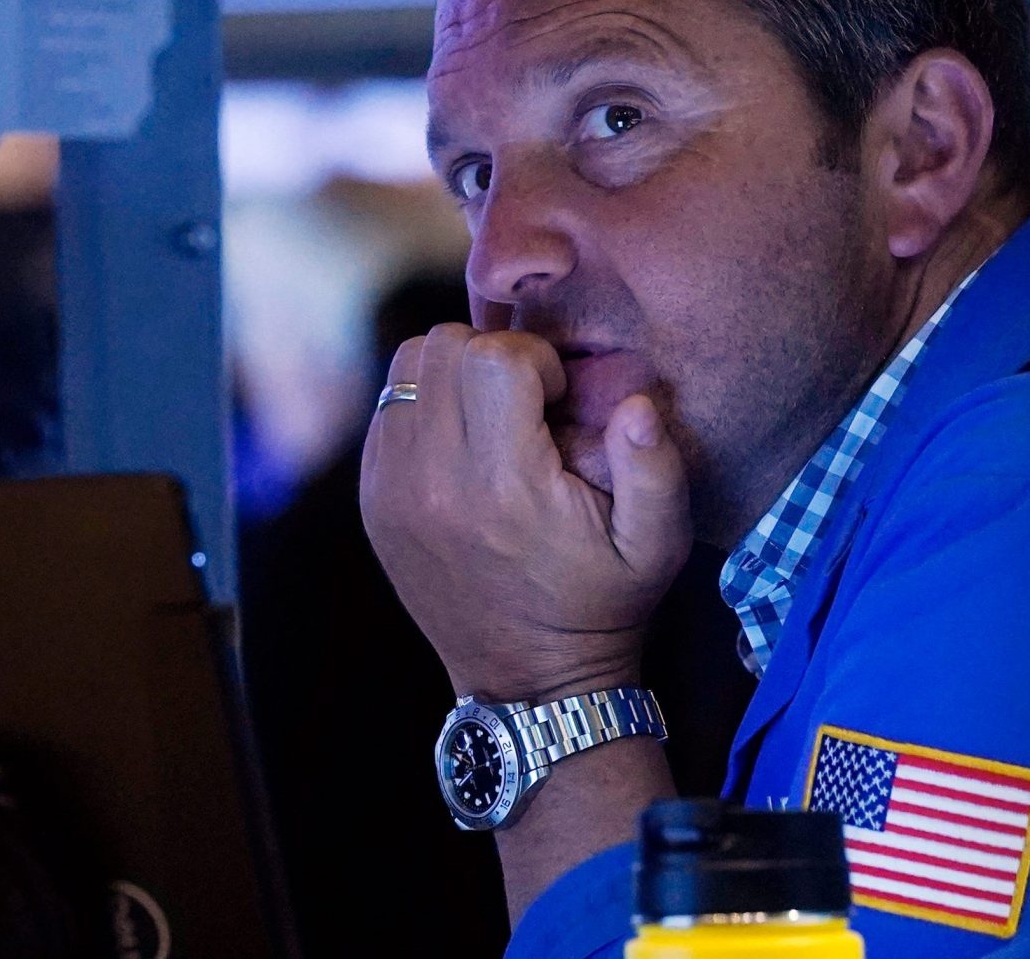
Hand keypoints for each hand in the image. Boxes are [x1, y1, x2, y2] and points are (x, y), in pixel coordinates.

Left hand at [360, 324, 692, 700]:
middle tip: (526, 403)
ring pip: (408, 368)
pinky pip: (389, 409)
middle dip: (493, 358)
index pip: (494, 357)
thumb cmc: (601, 605)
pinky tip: (465, 446)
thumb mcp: (656, 545)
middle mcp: (433, 484)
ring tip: (493, 417)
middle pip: (443, 348)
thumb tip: (636, 404)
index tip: (558, 400)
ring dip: (455, 376)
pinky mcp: (373, 501)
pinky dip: (426, 408)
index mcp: (503, 487)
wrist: (530, 681)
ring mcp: (391, 492)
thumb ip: (655, 468)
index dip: (536, 360)